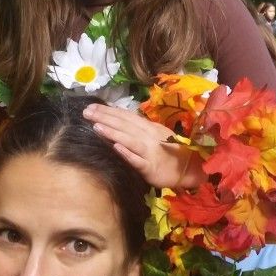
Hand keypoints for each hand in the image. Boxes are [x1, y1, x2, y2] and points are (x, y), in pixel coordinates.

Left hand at [82, 105, 205, 189]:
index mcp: (148, 127)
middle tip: (86, 112)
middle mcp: (148, 136)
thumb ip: (139, 128)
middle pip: (124, 125)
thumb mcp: (155, 135)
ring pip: (128, 140)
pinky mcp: (150, 167)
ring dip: (112, 133)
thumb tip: (119, 121)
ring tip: (96, 127)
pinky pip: (137, 159)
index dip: (109, 110)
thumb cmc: (170, 151)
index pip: (125, 116)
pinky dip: (127, 153)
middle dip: (104, 118)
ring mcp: (149, 151)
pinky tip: (115, 147)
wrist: (189, 168)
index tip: (91, 106)